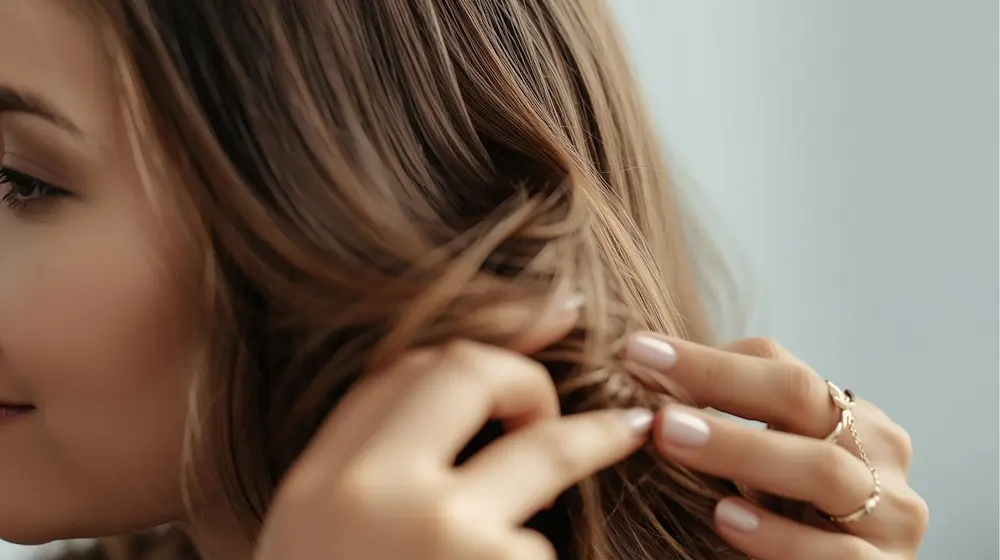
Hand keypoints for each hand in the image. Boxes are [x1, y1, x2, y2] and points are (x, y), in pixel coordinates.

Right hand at [254, 297, 654, 559]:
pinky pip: (550, 540)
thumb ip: (371, 479)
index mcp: (315, 485)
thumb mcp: (322, 547)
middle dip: (524, 375)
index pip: (395, 370)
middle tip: (556, 410)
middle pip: (459, 369)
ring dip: (590, 439)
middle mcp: (369, 492)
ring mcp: (439, 532)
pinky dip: (556, 549)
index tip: (543, 315)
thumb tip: (473, 414)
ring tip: (625, 437)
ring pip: (535, 449)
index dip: (476, 334)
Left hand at [624, 334, 928, 559]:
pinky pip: (837, 553)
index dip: (702, 356)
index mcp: (847, 412)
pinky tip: (727, 518)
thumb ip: (723, 421)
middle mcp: (879, 450)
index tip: (635, 353)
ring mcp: (893, 512)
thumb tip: (640, 371)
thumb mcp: (759, 464)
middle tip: (652, 389)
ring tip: (671, 438)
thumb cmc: (788, 519)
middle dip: (720, 385)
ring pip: (823, 469)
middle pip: (802, 397)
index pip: (775, 362)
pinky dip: (779, 535)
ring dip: (741, 450)